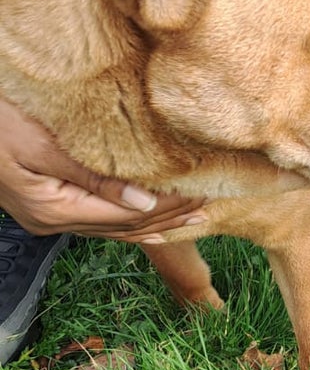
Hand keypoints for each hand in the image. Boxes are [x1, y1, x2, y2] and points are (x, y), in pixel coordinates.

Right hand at [0, 97, 204, 241]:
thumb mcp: (39, 143)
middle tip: (209, 206)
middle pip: (123, 226)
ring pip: (111, 226)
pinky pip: (96, 217)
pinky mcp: (43, 203)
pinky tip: (148, 218)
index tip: (202, 193)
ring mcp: (45, 215)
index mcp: (53, 208)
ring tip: (192, 215)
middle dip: (168, 217)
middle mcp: (51, 220)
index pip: (127, 215)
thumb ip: (92, 175)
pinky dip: (127, 218)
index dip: (168, 207)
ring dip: (153, 221)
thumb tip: (144, 200)